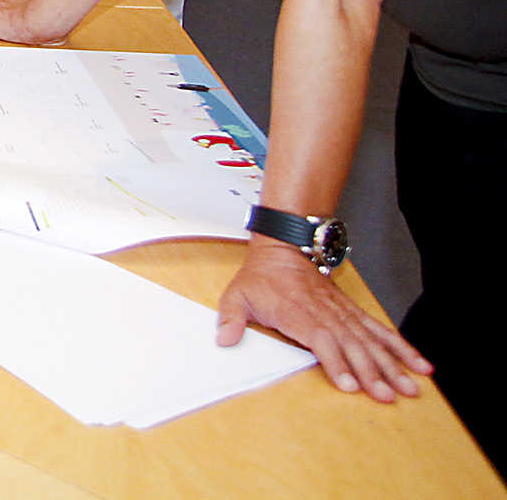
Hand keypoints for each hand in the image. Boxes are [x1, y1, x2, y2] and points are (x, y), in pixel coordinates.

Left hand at [216, 240, 429, 400]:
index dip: (337, 363)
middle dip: (371, 373)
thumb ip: (231, 319)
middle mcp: (327, 315)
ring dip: (392, 366)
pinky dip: (402, 348)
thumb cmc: (262, 276)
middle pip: (353, 346)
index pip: (322, 340)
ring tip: (409, 388)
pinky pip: (381, 331)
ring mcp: (344, 314)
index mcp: (299, 314)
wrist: (285, 248)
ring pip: (372, 342)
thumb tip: (224, 340)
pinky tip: (420, 365)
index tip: (350, 384)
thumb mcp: (237, 294)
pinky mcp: (355, 313)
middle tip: (386, 395)